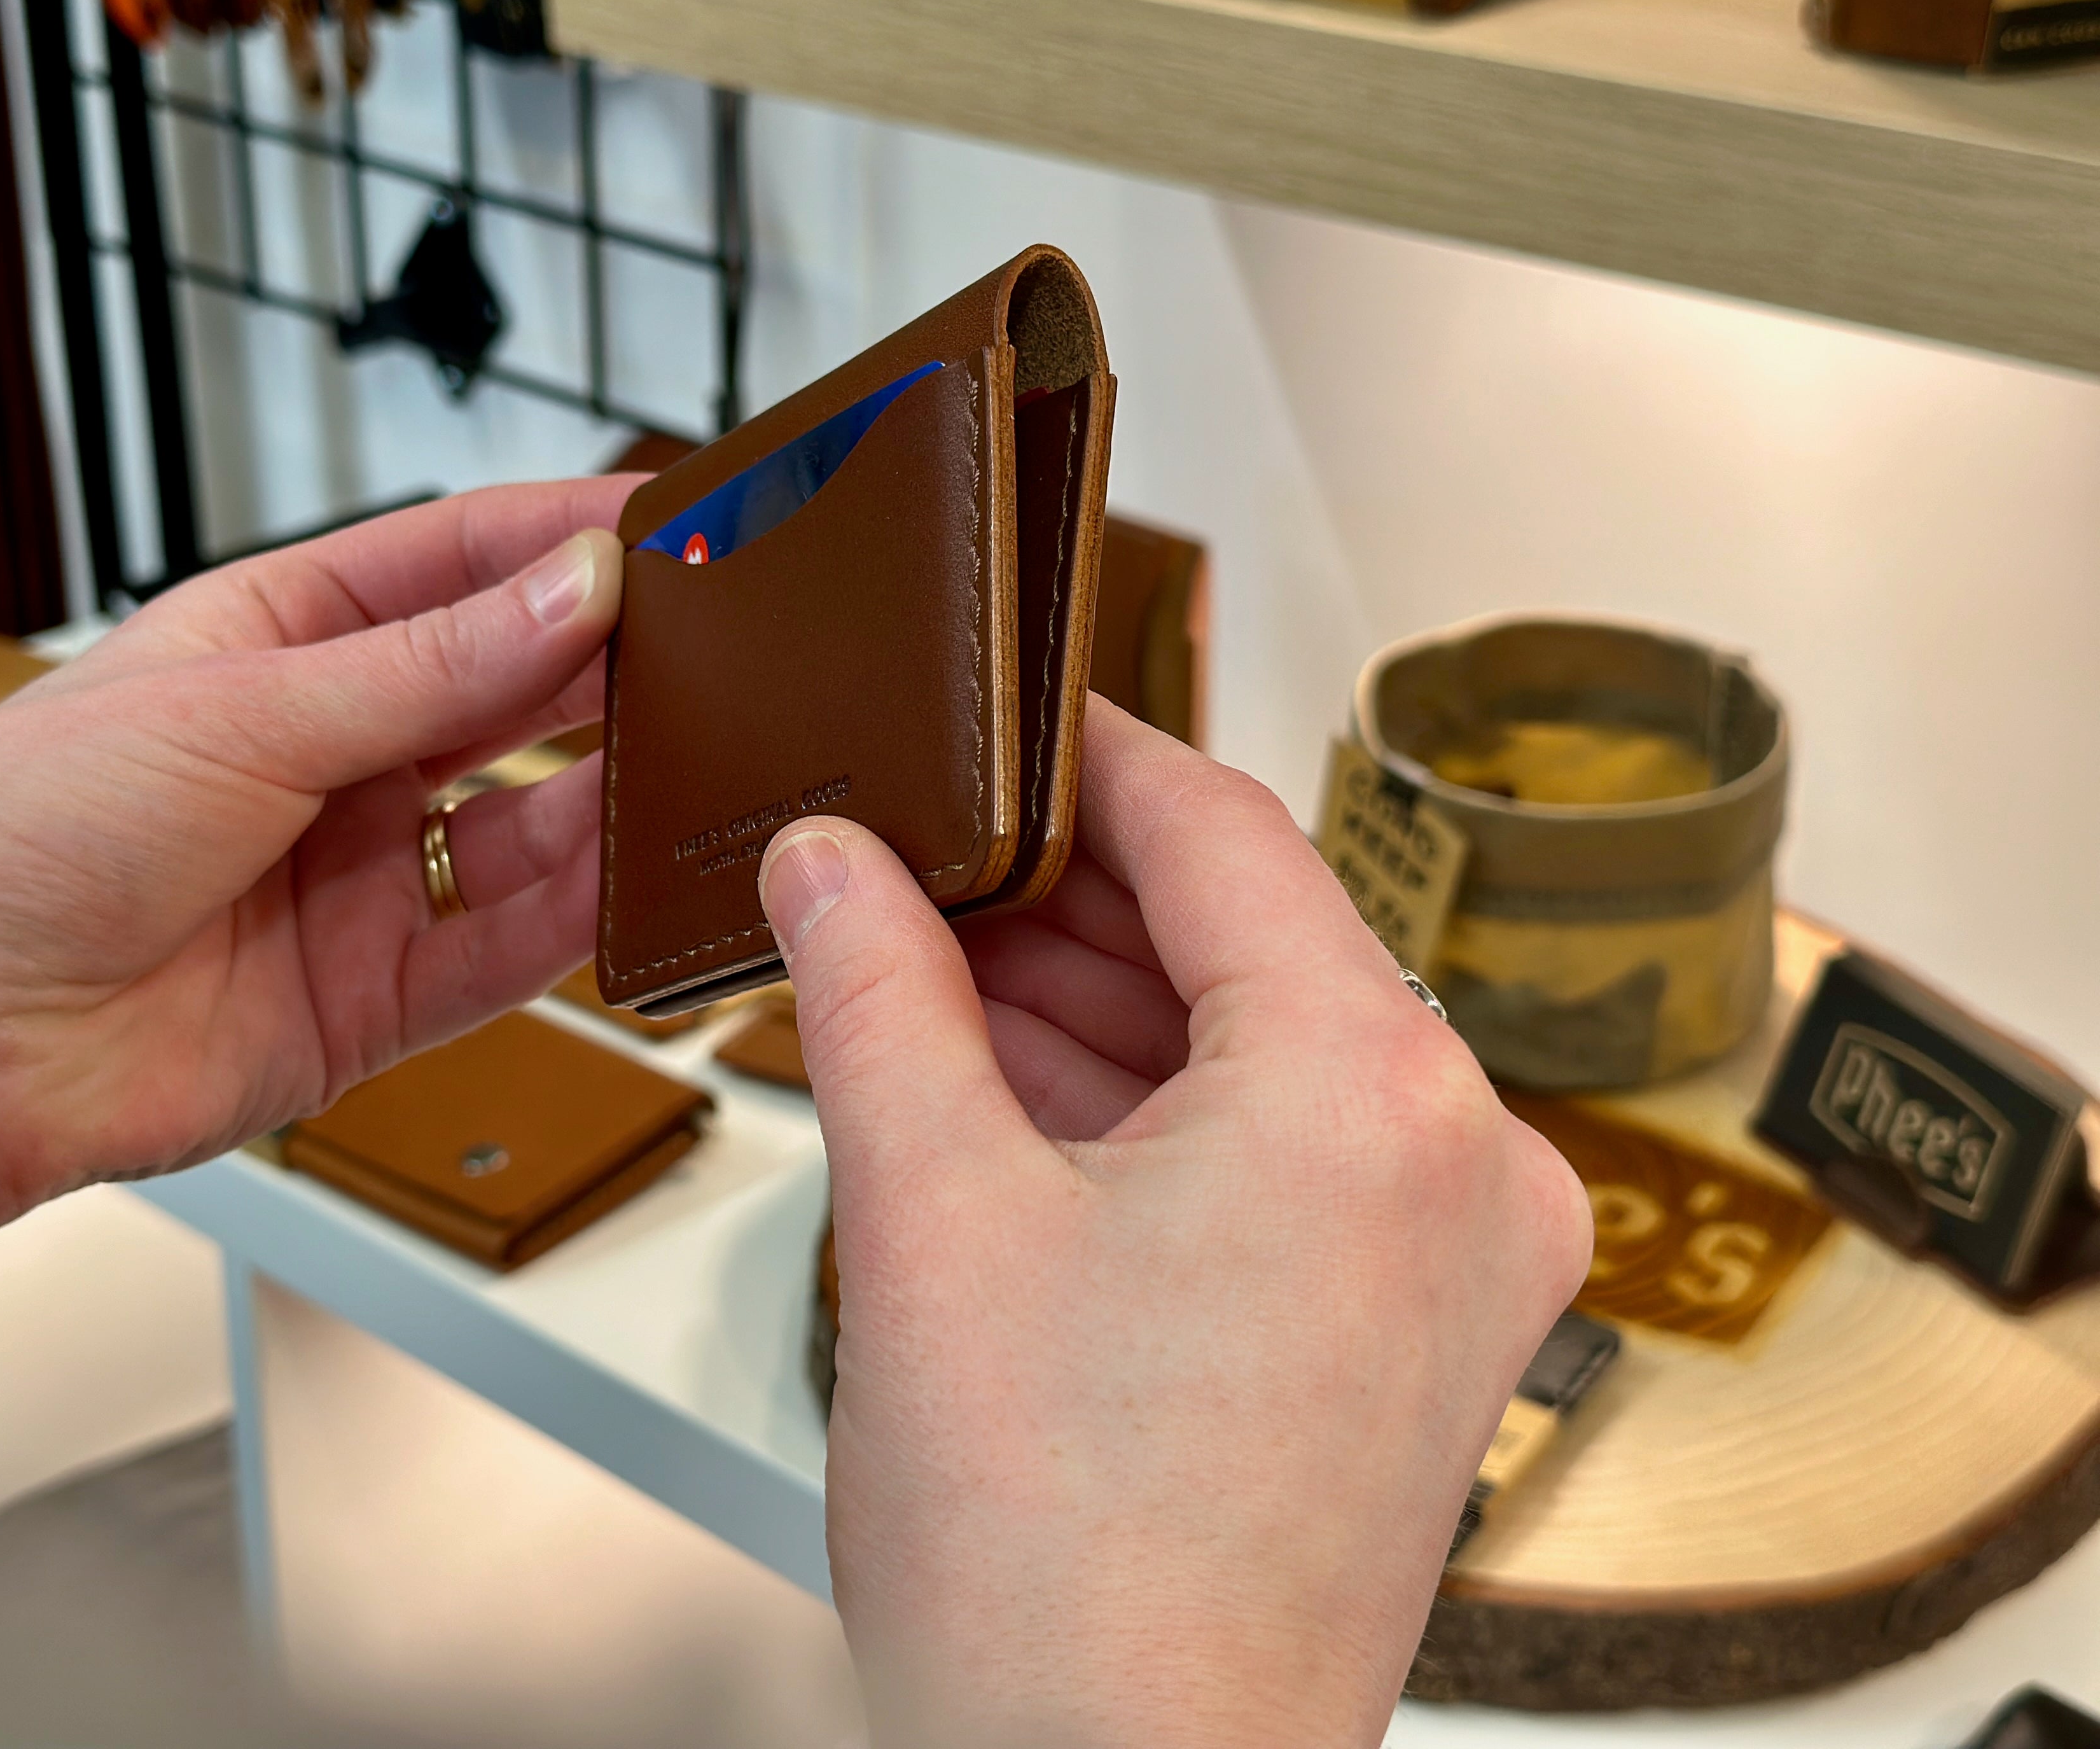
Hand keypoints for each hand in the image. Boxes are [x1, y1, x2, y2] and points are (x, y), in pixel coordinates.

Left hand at [0, 478, 631, 1399]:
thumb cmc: (15, 829)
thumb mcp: (243, 708)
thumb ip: (431, 667)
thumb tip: (576, 588)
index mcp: (278, 642)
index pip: (453, 566)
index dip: (560, 542)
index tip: (666, 524)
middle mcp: (329, 756)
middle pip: (507, 694)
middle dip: (609, 667)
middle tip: (717, 642)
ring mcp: (358, 877)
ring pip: (528, 826)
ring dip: (609, 794)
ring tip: (697, 759)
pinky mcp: (375, 996)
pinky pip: (507, 948)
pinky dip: (578, 917)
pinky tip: (635, 878)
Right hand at [757, 701, 1590, 1748]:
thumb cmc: (1061, 1571)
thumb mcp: (927, 1217)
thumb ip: (874, 989)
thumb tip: (829, 857)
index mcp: (1372, 1095)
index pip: (1217, 830)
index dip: (1084, 756)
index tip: (997, 720)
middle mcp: (1463, 1161)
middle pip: (1247, 939)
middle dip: (1068, 900)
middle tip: (922, 857)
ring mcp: (1460, 1257)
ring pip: (1261, 1051)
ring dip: (1103, 1009)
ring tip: (939, 973)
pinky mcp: (1420, 1332)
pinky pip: (1286, 1154)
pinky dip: (1159, 1115)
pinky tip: (1019, 1093)